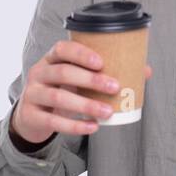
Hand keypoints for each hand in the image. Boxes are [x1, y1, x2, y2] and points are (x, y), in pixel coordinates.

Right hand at [12, 40, 152, 141]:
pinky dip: (74, 125)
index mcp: (51, 59)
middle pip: (62, 72)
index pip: (62, 49)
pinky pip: (53, 120)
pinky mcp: (31, 116)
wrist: (31, 115)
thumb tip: (144, 71)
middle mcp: (39, 73)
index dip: (81, 54)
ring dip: (86, 105)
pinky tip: (93, 127)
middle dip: (90, 80)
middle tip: (114, 87)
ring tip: (108, 112)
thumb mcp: (77, 79)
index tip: (102, 62)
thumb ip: (104, 73)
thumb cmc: (62, 90)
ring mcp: (32, 94)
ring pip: (58, 97)